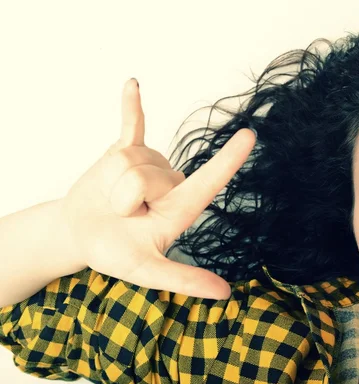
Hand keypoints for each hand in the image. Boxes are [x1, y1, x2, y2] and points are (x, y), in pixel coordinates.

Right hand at [60, 78, 255, 299]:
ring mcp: (150, 162)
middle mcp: (172, 181)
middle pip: (148, 174)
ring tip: (114, 199)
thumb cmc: (114, 253)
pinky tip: (132, 85)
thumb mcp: (145, 270)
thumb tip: (224, 294)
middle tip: (122, 214)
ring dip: (111, 181)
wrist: (79, 233)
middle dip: (125, 195)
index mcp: (181, 207)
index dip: (229, 159)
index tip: (250, 136)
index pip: (209, 181)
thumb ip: (181, 280)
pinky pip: (131, 122)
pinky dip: (130, 105)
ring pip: (130, 156)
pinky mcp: (127, 147)